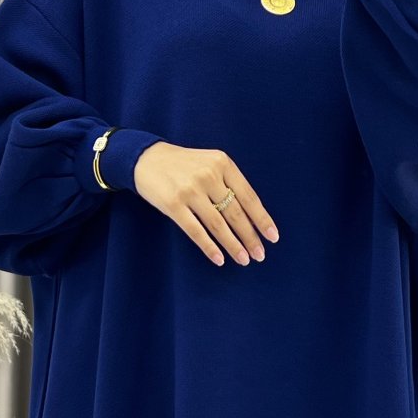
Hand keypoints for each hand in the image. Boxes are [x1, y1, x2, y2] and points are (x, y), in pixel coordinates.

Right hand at [133, 141, 278, 266]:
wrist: (146, 158)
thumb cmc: (183, 165)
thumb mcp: (210, 163)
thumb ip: (228, 183)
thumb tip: (252, 218)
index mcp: (222, 163)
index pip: (249, 197)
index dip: (262, 219)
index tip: (272, 237)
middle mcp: (208, 175)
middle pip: (235, 213)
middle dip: (250, 237)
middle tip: (260, 255)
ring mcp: (190, 190)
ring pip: (218, 224)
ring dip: (233, 245)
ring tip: (243, 259)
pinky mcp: (173, 203)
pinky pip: (195, 230)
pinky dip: (209, 247)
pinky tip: (219, 258)